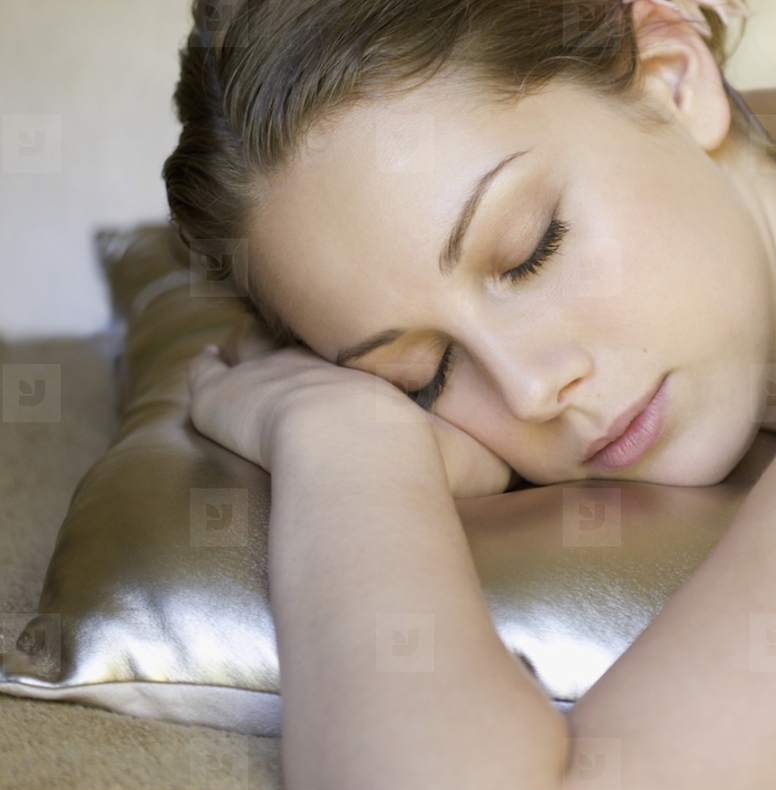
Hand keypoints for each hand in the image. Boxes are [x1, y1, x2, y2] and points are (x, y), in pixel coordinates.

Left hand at [186, 316, 512, 498]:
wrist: (355, 454)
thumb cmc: (421, 459)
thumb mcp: (475, 455)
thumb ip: (497, 452)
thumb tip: (555, 454)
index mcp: (372, 367)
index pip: (358, 343)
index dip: (353, 340)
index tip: (355, 335)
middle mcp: (321, 357)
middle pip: (305, 334)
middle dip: (300, 332)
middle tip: (298, 330)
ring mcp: (267, 372)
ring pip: (251, 345)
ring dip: (249, 346)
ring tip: (245, 342)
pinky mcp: (223, 398)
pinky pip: (206, 375)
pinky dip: (207, 370)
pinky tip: (206, 366)